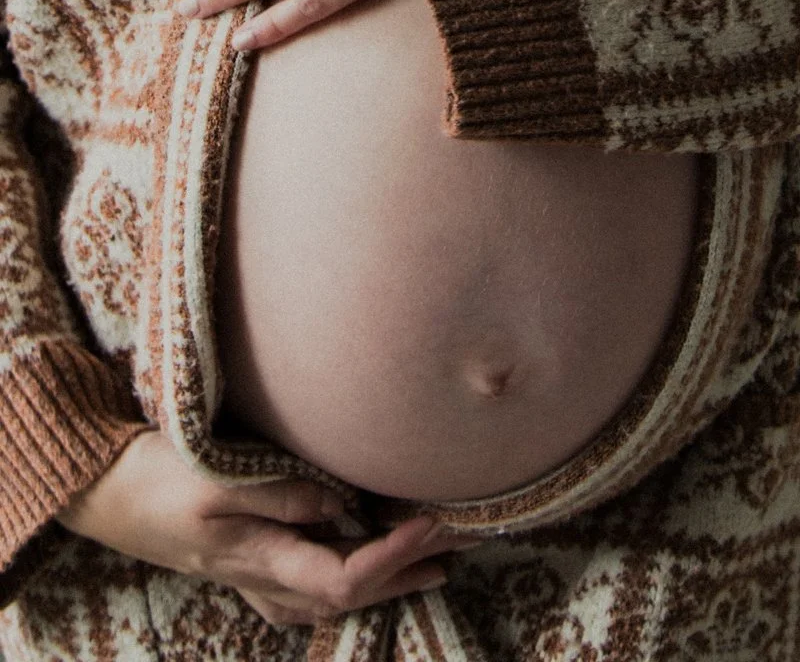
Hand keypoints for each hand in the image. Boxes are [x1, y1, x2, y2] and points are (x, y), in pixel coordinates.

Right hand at [56, 431, 472, 626]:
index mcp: (259, 559)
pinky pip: (310, 586)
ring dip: (386, 577)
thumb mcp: (217, 481)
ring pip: (334, 595)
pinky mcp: (246, 563)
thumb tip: (340, 505)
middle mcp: (263, 578)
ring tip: (431, 559)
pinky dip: (350, 575)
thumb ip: (280, 494)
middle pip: (350, 594)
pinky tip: (364, 564)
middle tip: (456, 543)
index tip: (433, 523)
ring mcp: (254, 576)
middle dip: (406, 571)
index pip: (345, 577)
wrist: (105, 492)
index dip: (394, 557)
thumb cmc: (158, 480)